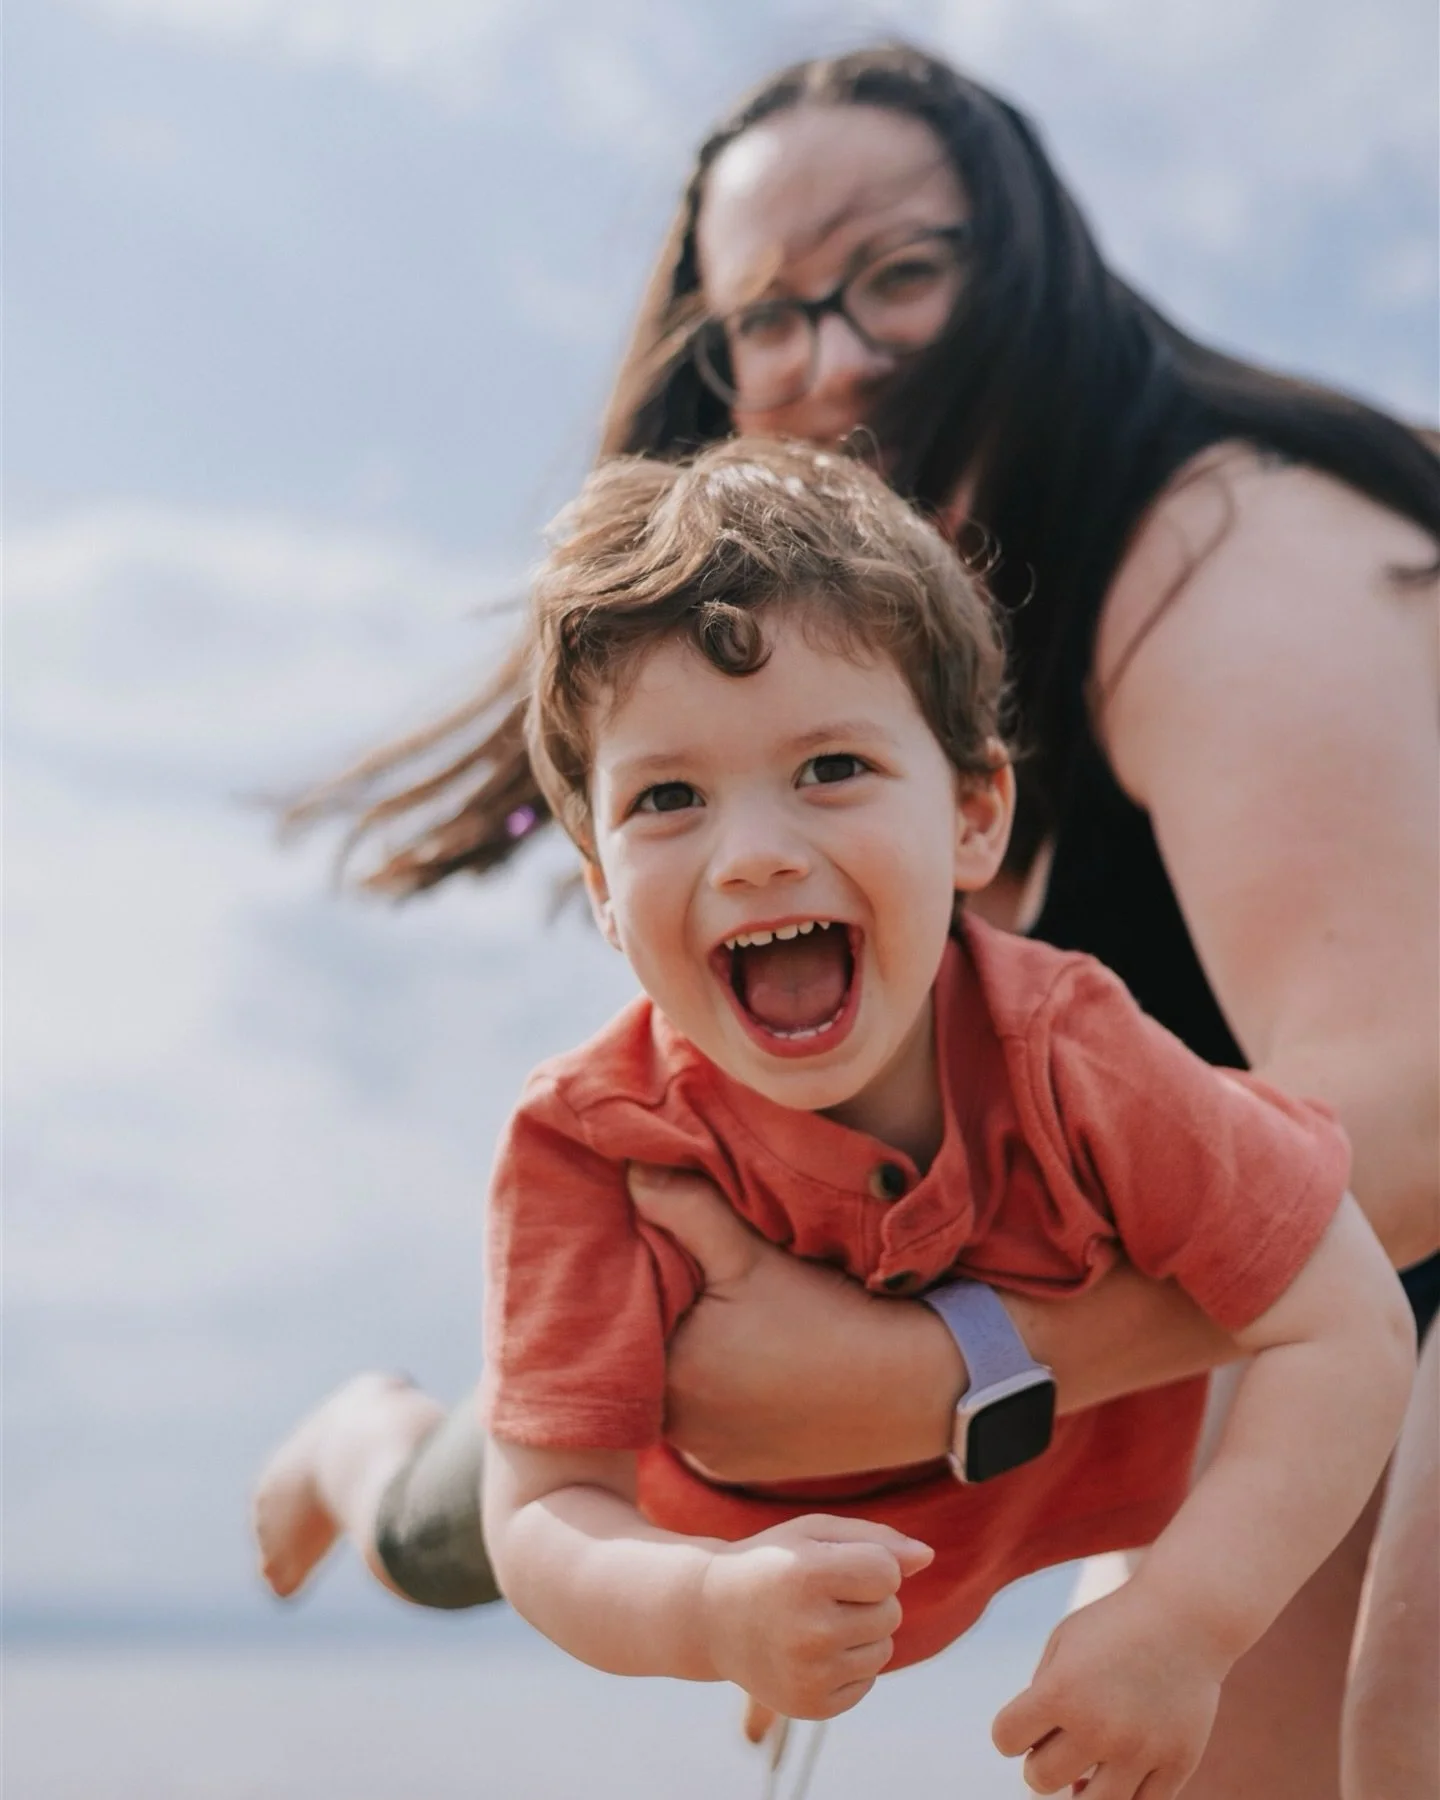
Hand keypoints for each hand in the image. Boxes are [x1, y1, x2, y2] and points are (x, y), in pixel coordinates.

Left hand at [628, 1164, 960, 1481]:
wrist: (915, 1387)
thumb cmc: (830, 1316)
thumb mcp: (752, 1252)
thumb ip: (684, 1208)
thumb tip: (630, 1173)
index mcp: (669, 1375)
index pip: (623, 1320)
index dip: (633, 1282)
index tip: (651, 1251)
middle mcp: (678, 1428)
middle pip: (646, 1358)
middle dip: (658, 1319)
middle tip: (681, 1276)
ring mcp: (709, 1453)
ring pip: (675, 1392)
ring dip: (684, 1358)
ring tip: (716, 1318)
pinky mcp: (738, 1467)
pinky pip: (706, 1423)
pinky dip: (714, 1392)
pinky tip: (742, 1359)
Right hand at [700, 1515, 932, 1719]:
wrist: (711, 1616)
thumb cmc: (773, 1563)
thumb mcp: (814, 1533)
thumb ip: (876, 1538)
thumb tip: (928, 1557)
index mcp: (806, 1577)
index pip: (887, 1573)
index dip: (870, 1565)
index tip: (833, 1564)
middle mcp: (808, 1630)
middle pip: (891, 1612)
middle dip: (866, 1599)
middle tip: (819, 1595)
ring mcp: (809, 1674)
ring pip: (884, 1649)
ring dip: (862, 1632)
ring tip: (815, 1621)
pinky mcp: (811, 1706)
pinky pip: (867, 1681)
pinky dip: (849, 1664)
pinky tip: (811, 1651)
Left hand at [991, 1586, 1227, 1799]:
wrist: (1187, 1616)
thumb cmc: (1116, 1626)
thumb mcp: (1064, 1642)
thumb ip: (1041, 1694)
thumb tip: (1037, 1757)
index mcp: (1061, 1690)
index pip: (1006, 1738)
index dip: (1011, 1732)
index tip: (1027, 1722)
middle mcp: (1098, 1726)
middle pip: (1041, 1780)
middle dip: (1041, 1765)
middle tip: (1057, 1744)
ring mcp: (1140, 1750)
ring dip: (1080, 1792)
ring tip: (1085, 1767)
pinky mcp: (1177, 1763)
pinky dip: (1125, 1795)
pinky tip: (1119, 1771)